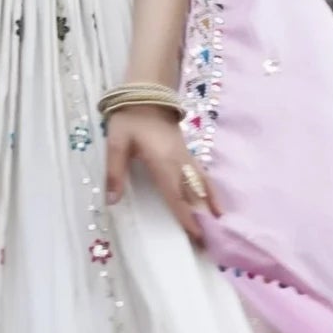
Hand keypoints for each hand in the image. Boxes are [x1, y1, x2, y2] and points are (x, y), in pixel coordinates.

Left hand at [104, 104, 221, 246]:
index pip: (176, 195)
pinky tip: (212, 196)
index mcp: (163, 162)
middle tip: (212, 239)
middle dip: (202, 216)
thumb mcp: (116, 143)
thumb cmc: (129, 119)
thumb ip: (115, 172)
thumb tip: (112, 201)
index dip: (186, 217)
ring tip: (221, 220)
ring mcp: (185, 155)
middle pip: (194, 193)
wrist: (146, 92)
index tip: (196, 235)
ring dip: (211, 201)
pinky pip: (201, 173)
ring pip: (202, 182)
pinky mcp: (186, 151)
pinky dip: (209, 187)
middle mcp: (179, 162)